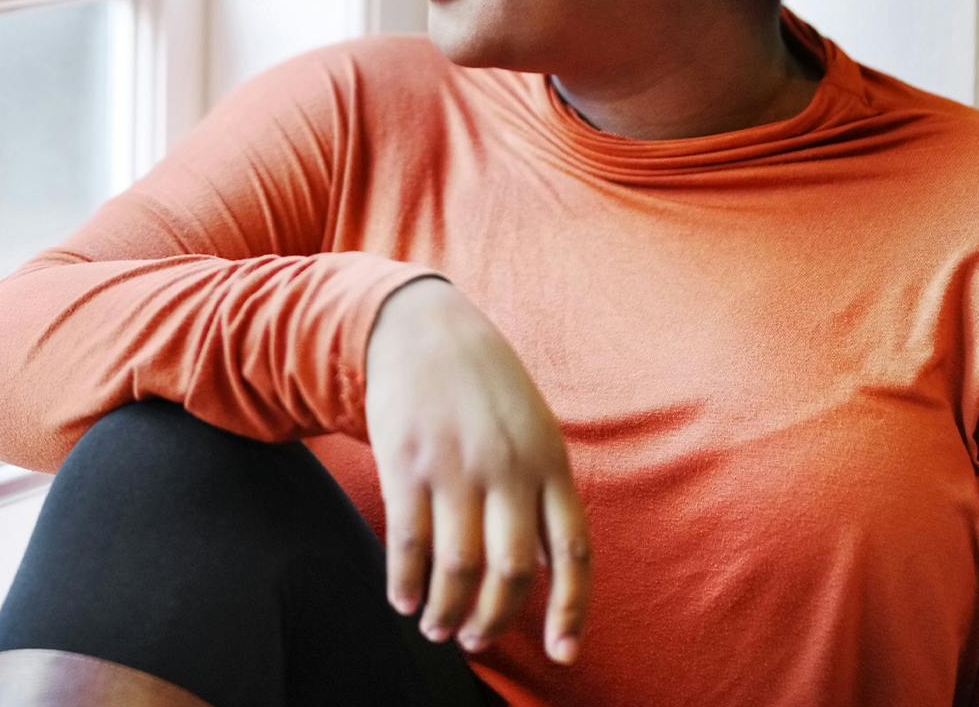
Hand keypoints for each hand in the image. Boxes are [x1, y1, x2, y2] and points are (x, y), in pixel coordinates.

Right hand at [364, 277, 591, 665]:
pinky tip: (404, 598)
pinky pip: (409, 543)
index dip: (572, 608)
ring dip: (446, 611)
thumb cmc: (484, 383)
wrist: (424, 325)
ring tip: (437, 624)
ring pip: (458, 568)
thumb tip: (544, 566)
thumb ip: (541, 489)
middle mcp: (508, 467)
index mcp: (549, 460)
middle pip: (512, 572)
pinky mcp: (406, 462)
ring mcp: (456, 465)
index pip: (573, 549)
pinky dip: (406, 583)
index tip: (565, 653)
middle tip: (474, 637)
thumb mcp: (531, 425)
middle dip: (494, 620)